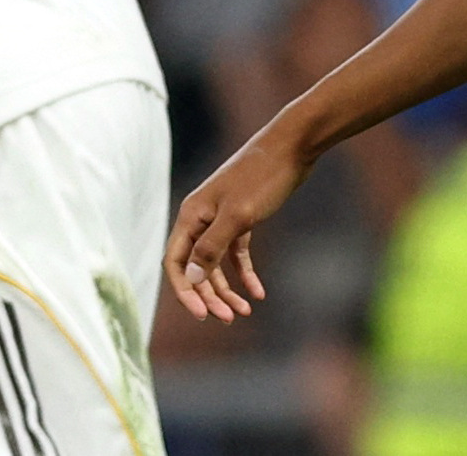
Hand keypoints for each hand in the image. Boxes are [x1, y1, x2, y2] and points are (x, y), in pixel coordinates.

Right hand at [164, 123, 312, 322]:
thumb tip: (190, 278)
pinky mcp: (241, 218)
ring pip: (216, 263)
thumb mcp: (237, 216)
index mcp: (191, 215)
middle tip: (229, 318)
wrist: (291, 147)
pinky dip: (245, 273)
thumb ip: (211, 247)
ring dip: (227, 289)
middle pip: (196, 266)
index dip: (185, 290)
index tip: (202, 314)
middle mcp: (201, 218)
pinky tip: (258, 292)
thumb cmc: (261, 177)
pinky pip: (236, 253)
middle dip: (210, 295)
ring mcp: (221, 218)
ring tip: (245, 311)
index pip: (175, 262)